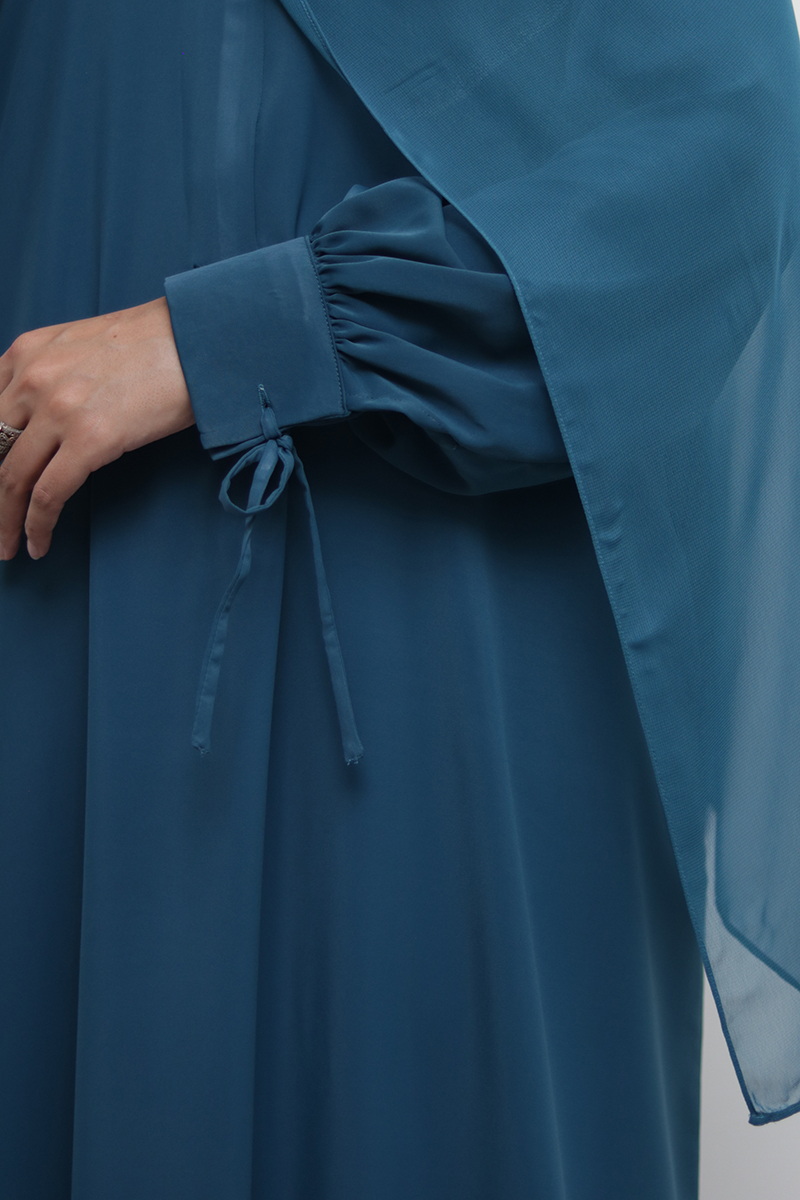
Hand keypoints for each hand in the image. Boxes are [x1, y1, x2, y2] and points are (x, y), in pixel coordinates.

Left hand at [0, 297, 194, 559]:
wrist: (197, 341)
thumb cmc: (152, 344)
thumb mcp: (79, 345)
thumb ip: (48, 375)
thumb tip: (36, 420)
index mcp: (25, 353)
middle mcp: (32, 378)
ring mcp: (59, 410)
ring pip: (10, 479)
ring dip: (4, 520)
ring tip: (5, 547)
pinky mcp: (90, 439)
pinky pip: (47, 495)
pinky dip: (36, 526)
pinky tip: (38, 545)